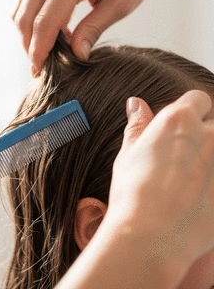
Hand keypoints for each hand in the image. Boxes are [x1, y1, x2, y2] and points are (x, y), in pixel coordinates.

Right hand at [109, 90, 213, 266]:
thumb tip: (136, 103)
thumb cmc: (134, 193)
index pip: (197, 99)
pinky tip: (202, 191)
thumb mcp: (129, 153)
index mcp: (178, 119)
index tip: (182, 127)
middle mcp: (208, 134)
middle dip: (205, 132)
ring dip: (211, 154)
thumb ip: (138, 125)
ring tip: (195, 175)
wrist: (152, 234)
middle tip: (188, 154)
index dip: (189, 111)